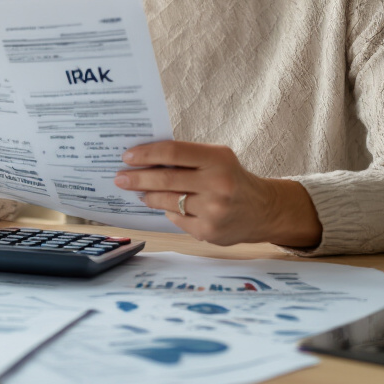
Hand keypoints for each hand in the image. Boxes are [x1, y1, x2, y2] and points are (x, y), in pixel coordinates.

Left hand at [113, 141, 321, 247]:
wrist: (263, 210)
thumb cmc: (232, 178)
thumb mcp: (217, 158)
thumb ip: (186, 158)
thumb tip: (144, 159)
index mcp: (218, 159)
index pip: (173, 152)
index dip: (146, 154)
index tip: (127, 156)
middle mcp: (217, 184)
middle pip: (165, 180)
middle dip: (137, 178)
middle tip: (120, 177)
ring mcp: (213, 211)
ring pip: (167, 202)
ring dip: (148, 196)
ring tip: (139, 192)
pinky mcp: (208, 231)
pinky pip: (176, 219)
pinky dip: (168, 211)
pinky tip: (164, 206)